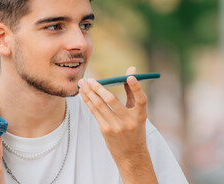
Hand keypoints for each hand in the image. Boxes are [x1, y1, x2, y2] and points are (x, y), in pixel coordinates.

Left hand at [78, 67, 157, 182]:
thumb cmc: (135, 129)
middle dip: (98, 88)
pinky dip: (88, 101)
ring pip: (99, 105)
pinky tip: (83, 94)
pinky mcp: (106, 130)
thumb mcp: (138, 113)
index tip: (130, 76)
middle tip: (90, 79)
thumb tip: (131, 70)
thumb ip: (133, 91)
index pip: (141, 99)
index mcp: (140, 115)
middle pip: (112, 100)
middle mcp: (128, 121)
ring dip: (89, 93)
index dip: (136, 88)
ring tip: (82, 83)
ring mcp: (116, 127)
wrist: (131, 154)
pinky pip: (95, 112)